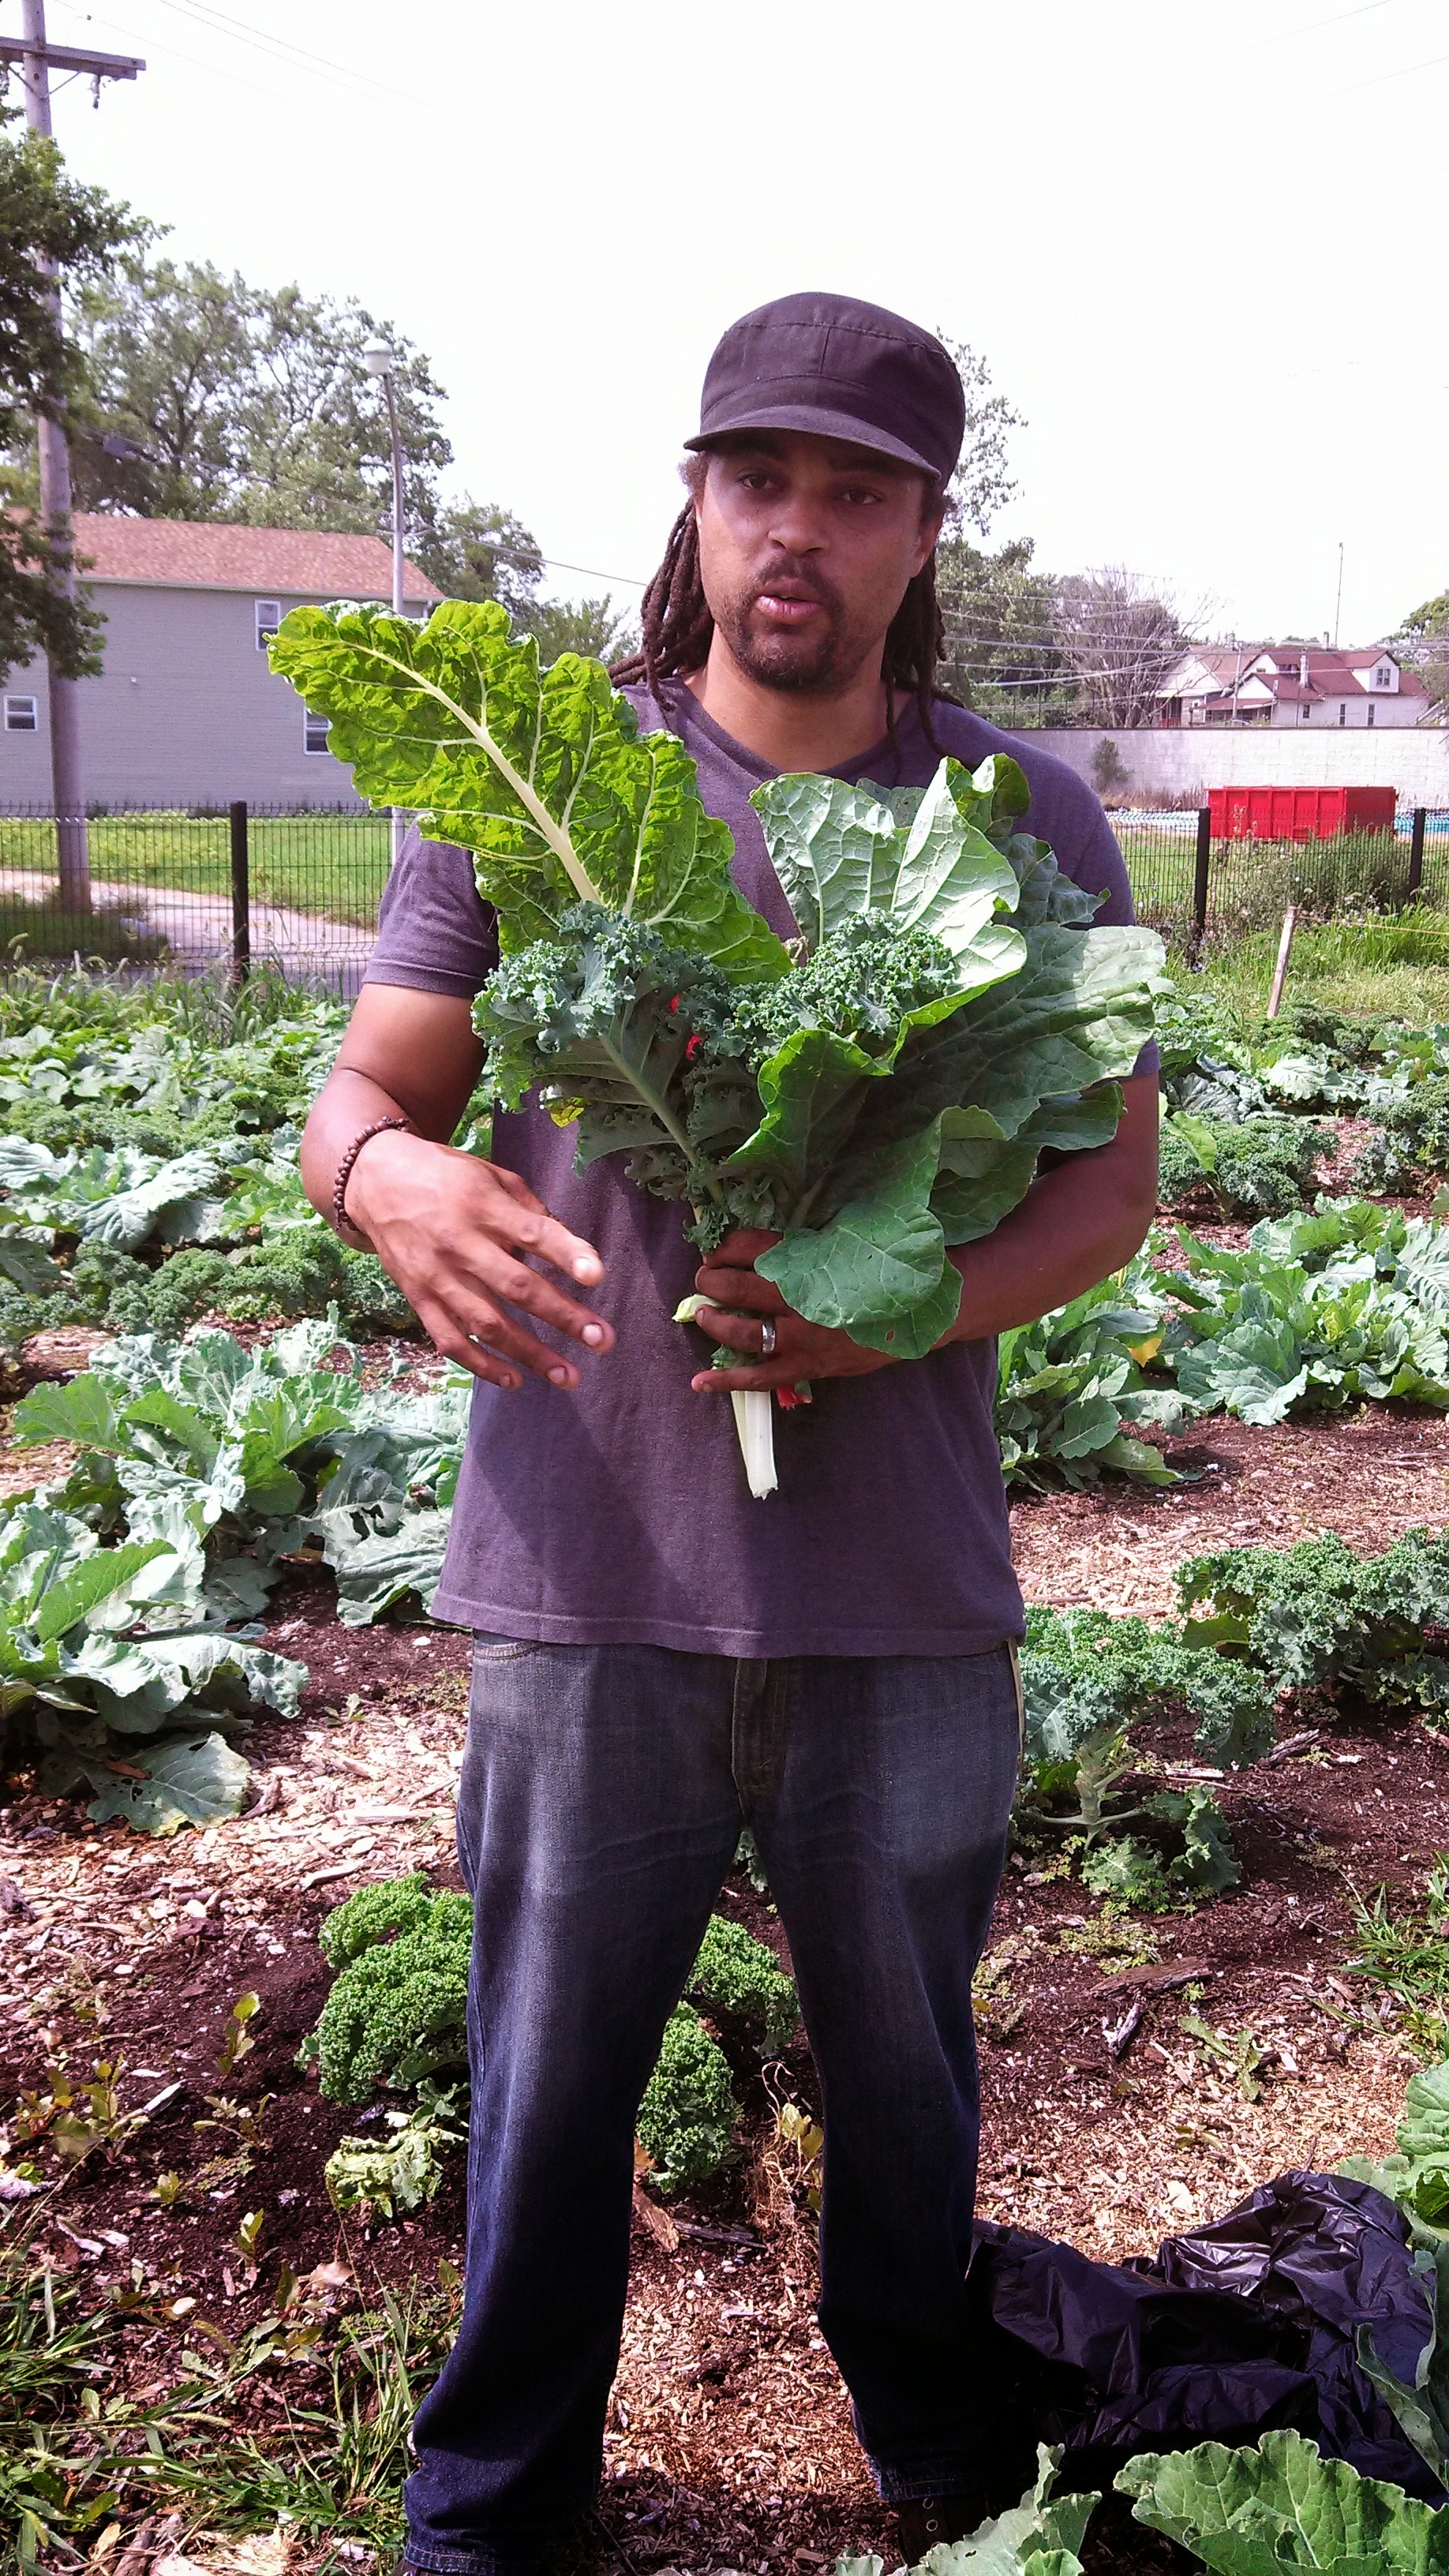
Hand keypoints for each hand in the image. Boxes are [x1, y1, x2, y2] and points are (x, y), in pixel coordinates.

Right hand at [346, 1129, 612, 1391]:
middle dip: (563, 1316)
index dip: (566, 1254)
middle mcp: (460, 1244)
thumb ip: (530, 1209)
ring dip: (530, 1353)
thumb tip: (569, 1249)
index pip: (532, 1233)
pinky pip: (450, 1340)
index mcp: (483, 1207)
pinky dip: (482, 1365)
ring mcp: (437, 1277)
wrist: (375, 1182)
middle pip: (516, 1287)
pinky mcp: (418, 1299)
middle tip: (602, 1339)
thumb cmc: (446, 1177)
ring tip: (568, 1376)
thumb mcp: (491, 1175)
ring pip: (487, 1324)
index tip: (597, 1276)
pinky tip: (515, 1379)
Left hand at [688, 1229, 896, 1392]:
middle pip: (739, 1289)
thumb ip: (806, 1242)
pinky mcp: (810, 1366)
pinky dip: (728, 1382)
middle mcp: (802, 1299)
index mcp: (811, 1261)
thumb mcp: (847, 1242)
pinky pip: (761, 1379)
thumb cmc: (883, 1271)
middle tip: (704, 1279)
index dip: (725, 1248)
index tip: (715, 1250)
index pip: (752, 1248)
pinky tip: (699, 1382)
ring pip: (743, 1334)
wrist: (924, 1309)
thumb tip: (759, 1241)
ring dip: (714, 1323)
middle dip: (713, 1282)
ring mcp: (804, 1337)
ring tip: (703, 1314)